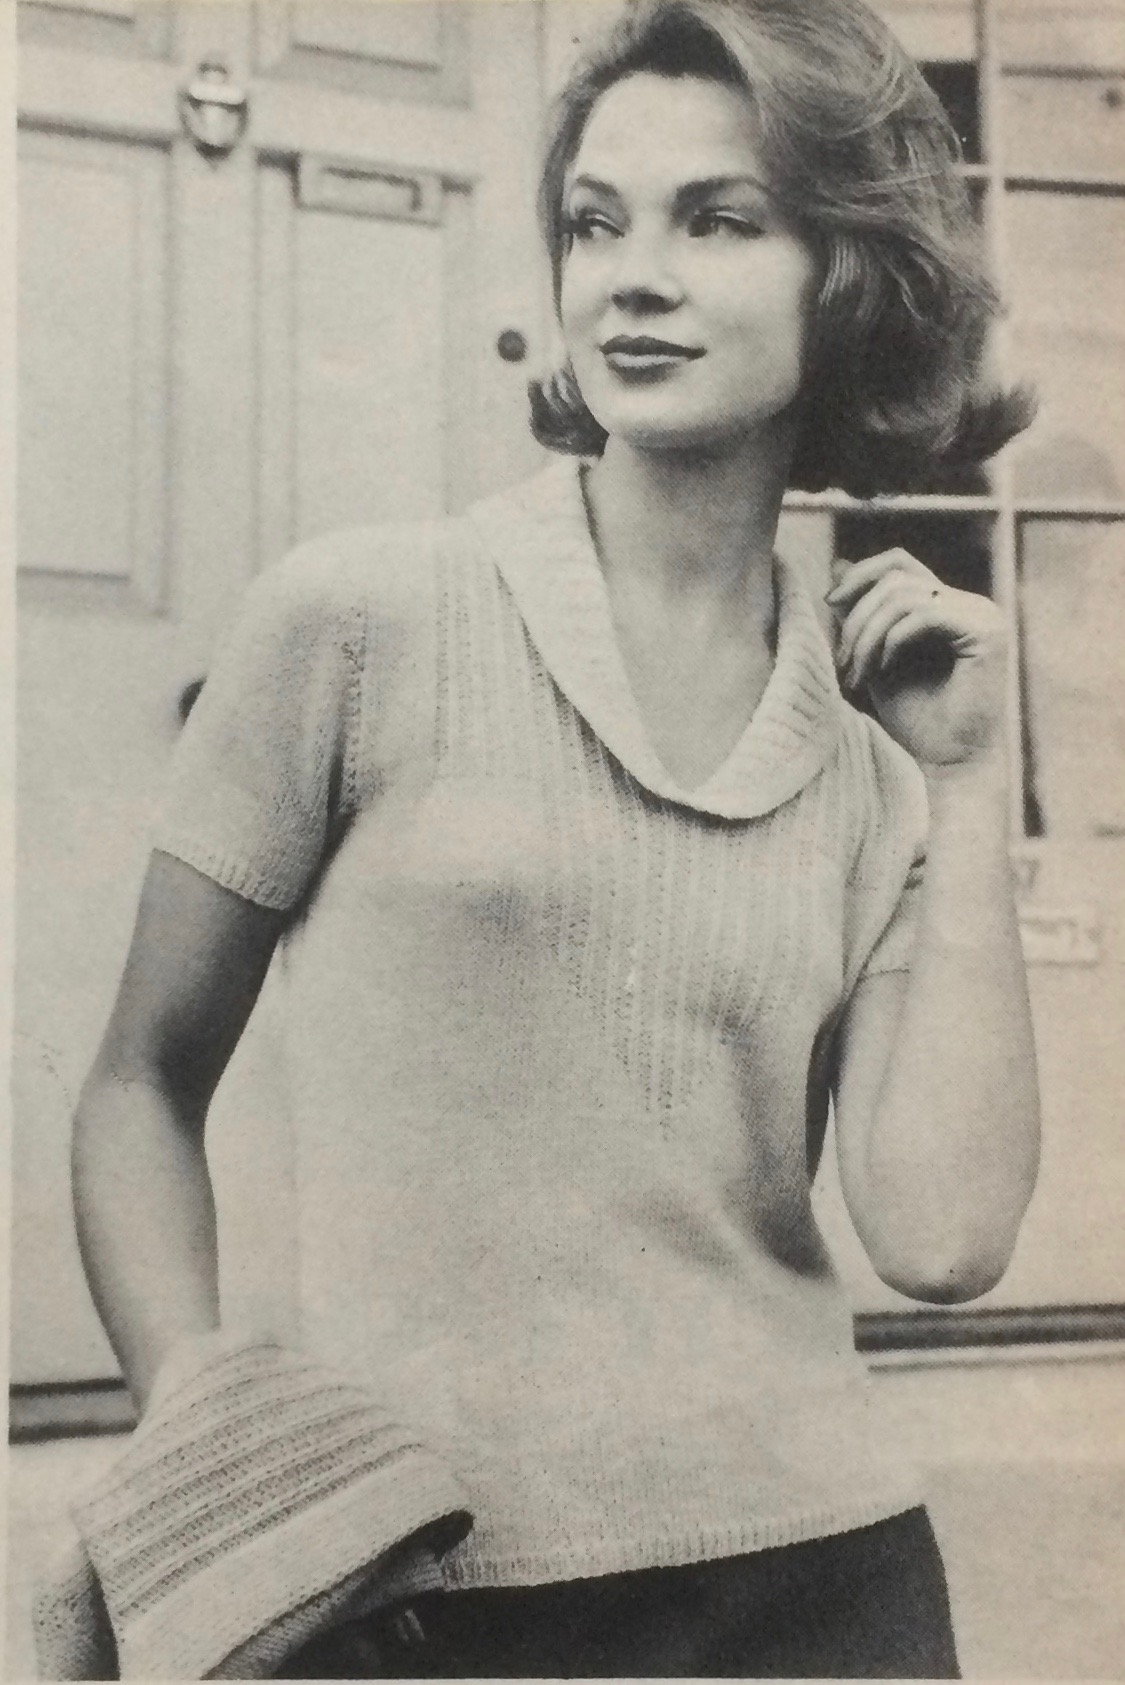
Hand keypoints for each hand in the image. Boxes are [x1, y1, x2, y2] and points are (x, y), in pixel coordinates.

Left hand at [827, 549, 1007, 772]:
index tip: (829, 603)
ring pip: (904, 597)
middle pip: (896, 577)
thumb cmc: (914, 722)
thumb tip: (839, 564)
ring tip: (856, 674)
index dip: (860, 575)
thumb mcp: (877, 659)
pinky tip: (883, 670)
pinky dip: (892, 640)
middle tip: (842, 663)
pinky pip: (924, 615)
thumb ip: (863, 616)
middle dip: (857, 617)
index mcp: (949, 607)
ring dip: (867, 635)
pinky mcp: (987, 633)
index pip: (899, 565)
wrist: (946, 766)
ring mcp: (983, 615)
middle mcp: (971, 604)